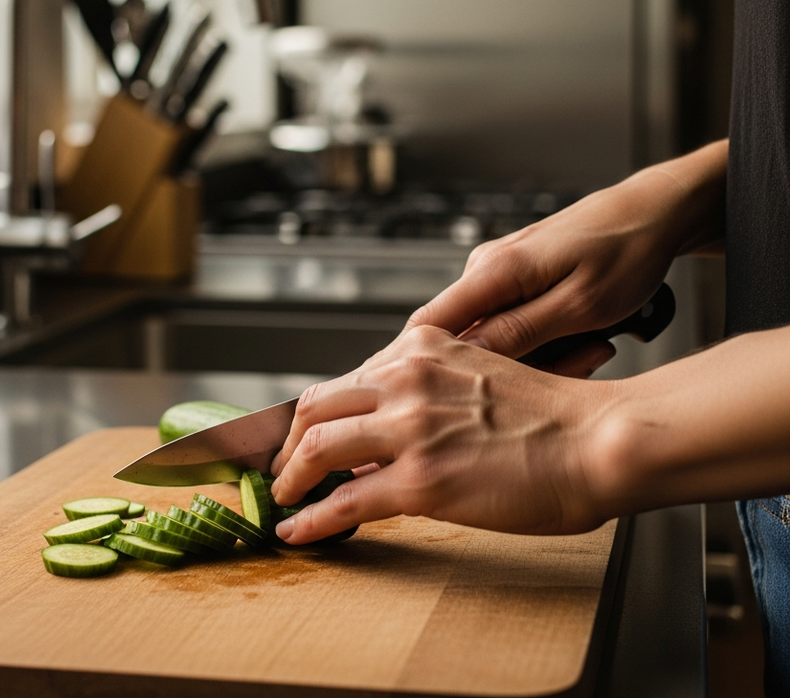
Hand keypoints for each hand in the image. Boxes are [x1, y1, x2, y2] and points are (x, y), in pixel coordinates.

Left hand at [270, 324, 617, 543]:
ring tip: (284, 497)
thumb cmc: (552, 414)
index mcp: (420, 348)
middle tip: (281, 466)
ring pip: (316, 448)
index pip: (344, 379)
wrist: (596, 440)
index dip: (312, 413)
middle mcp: (406, 379)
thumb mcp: (477, 375)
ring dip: (289, 478)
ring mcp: (409, 429)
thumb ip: (425, 391)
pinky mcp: (420, 480)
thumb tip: (382, 431)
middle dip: (287, 442)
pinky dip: (312, 518)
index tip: (300, 435)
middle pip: (315, 407)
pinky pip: (345, 501)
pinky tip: (298, 529)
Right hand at [408, 143, 727, 367]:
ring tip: (593, 349)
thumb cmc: (626, 251)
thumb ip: (519, 332)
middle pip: (463, 339)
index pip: (428, 324)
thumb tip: (466, 357)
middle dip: (508, 370)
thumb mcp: (581, 305)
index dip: (426, 367)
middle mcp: (485, 268)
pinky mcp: (515, 279)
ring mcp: (499, 273)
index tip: (450, 401)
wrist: (653, 215)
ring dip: (537, 357)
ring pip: (491, 336)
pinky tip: (584, 340)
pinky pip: (510, 323)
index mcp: (493, 270)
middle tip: (575, 368)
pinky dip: (543, 342)